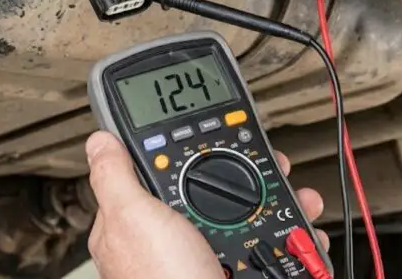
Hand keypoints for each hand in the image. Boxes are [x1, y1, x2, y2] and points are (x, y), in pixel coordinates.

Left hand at [85, 131, 326, 278]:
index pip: (159, 174)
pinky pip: (269, 248)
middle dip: (247, 177)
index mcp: (135, 226)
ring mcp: (205, 260)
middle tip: (272, 167)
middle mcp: (170, 244)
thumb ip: (115, 177)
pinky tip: (301, 233)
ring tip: (298, 198)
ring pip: (247, 218)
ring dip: (280, 204)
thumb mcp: (133, 219)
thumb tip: (100, 141)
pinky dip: (292, 238)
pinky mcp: (237, 275)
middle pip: (211, 192)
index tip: (219, 137)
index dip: (189, 153)